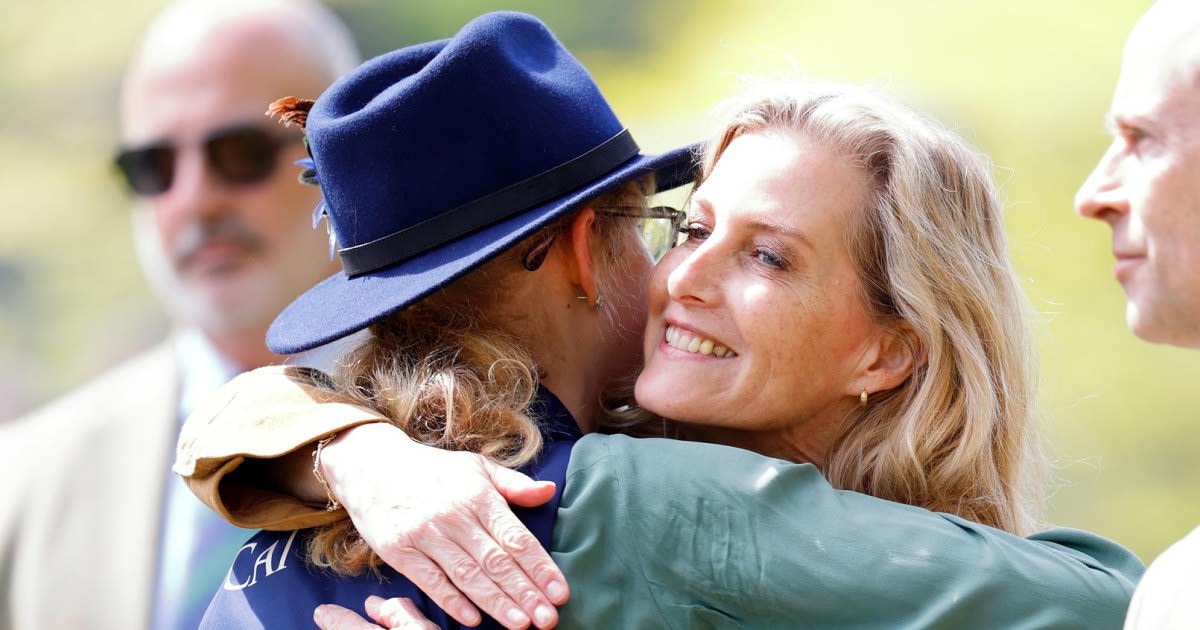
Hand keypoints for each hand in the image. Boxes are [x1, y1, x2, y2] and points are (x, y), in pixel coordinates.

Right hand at [321, 423, 568, 628]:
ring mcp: (425, 534)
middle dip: (525, 593)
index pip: (516, 537)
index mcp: (478, 496)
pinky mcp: (399, 550)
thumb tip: (549, 490)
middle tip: (548, 618)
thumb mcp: (475, 467)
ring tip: (521, 624)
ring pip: (467, 575)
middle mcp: (454, 515)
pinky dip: (451, 601)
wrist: (372, 465)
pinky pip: (429, 580)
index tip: (560, 592)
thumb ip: (513, 484)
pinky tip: (472, 619)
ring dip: (495, 603)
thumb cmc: (433, 470)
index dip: (540, 567)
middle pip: (496, 561)